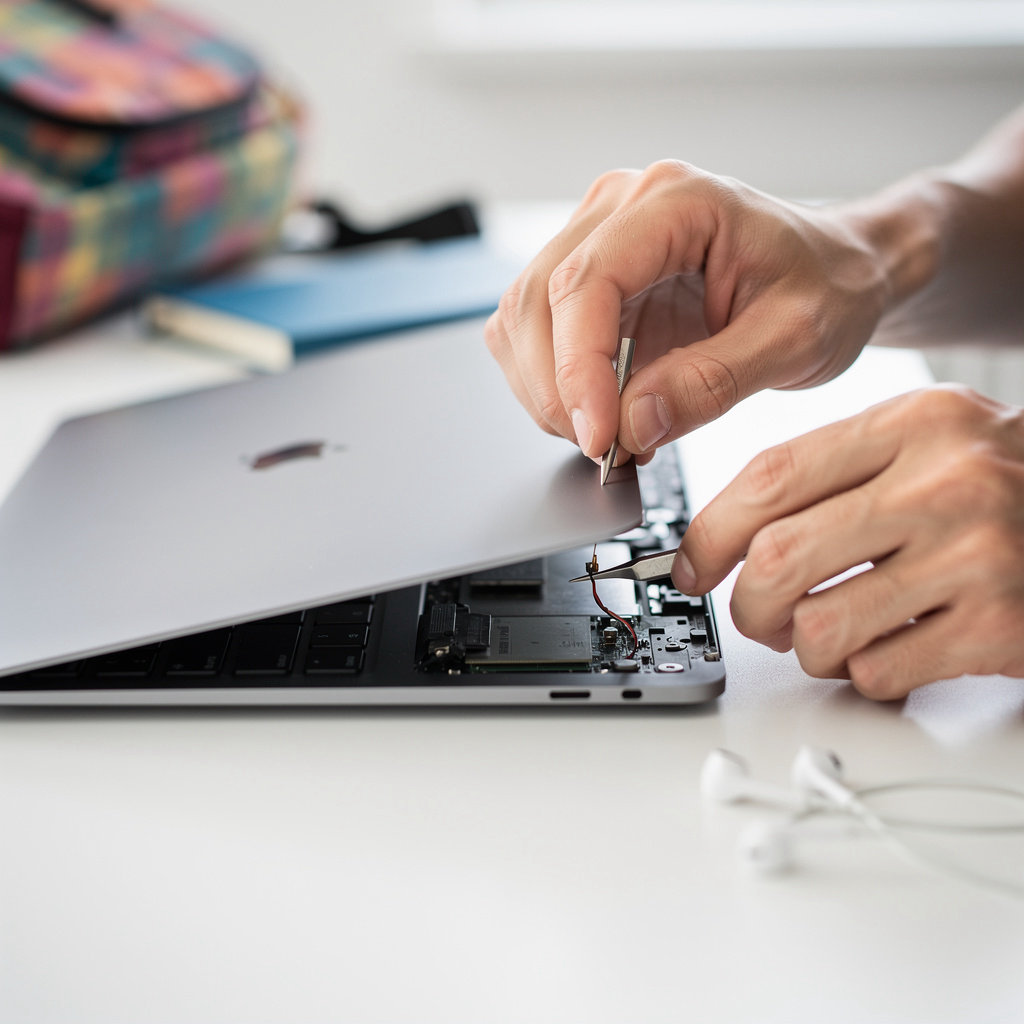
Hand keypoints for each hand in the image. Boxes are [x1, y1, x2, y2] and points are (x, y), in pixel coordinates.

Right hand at [485, 161, 890, 461]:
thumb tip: (632, 424)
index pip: (587, 283)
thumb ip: (712, 382)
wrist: (836, 273)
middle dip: (557, 391)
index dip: (579, 369)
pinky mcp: (589, 280)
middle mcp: (622, 208)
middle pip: (535, 302)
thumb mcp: (795, 341)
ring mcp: (596, 240)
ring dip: (547, 392)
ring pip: (520, 322)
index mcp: (677, 201)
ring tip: (608, 435)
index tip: (598, 436)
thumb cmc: (827, 288)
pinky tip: (600, 413)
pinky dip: (553, 387)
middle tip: (605, 449)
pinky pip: (537, 336)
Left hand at [674, 386, 1023, 698]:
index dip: (710, 532)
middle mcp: (945, 482)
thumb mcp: (922, 444)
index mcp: (912, 424)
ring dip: (806, 647)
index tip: (690, 566)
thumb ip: (831, 474)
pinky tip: (894, 646)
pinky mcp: (999, 627)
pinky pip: (876, 672)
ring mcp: (977, 556)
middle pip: (779, 557)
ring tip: (831, 633)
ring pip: (818, 628)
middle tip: (756, 615)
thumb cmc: (997, 487)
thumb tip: (719, 538)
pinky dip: (865, 674)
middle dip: (746, 606)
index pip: (772, 477)